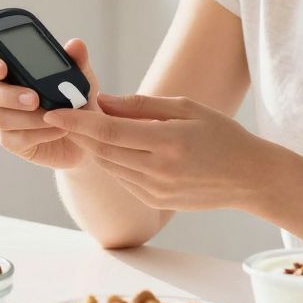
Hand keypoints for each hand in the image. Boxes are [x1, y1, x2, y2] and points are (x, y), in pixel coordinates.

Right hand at [0, 38, 98, 170]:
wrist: (85, 133)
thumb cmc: (74, 98)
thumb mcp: (80, 77)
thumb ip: (76, 60)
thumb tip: (75, 44)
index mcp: (8, 69)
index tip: (2, 68)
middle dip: (7, 95)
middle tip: (33, 98)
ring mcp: (3, 118)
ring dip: (28, 117)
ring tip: (54, 115)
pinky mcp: (11, 141)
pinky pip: (14, 138)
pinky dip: (39, 132)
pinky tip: (58, 129)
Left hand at [43, 94, 269, 210]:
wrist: (249, 178)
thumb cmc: (222, 135)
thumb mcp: (187, 108)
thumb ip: (143, 106)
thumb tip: (104, 101)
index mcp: (168, 141)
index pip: (110, 131)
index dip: (78, 122)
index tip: (54, 113)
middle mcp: (159, 170)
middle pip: (103, 150)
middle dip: (78, 133)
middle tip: (60, 114)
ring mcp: (156, 190)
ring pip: (110, 166)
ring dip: (93, 147)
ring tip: (83, 127)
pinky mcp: (155, 201)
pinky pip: (123, 179)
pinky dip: (112, 161)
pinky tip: (111, 147)